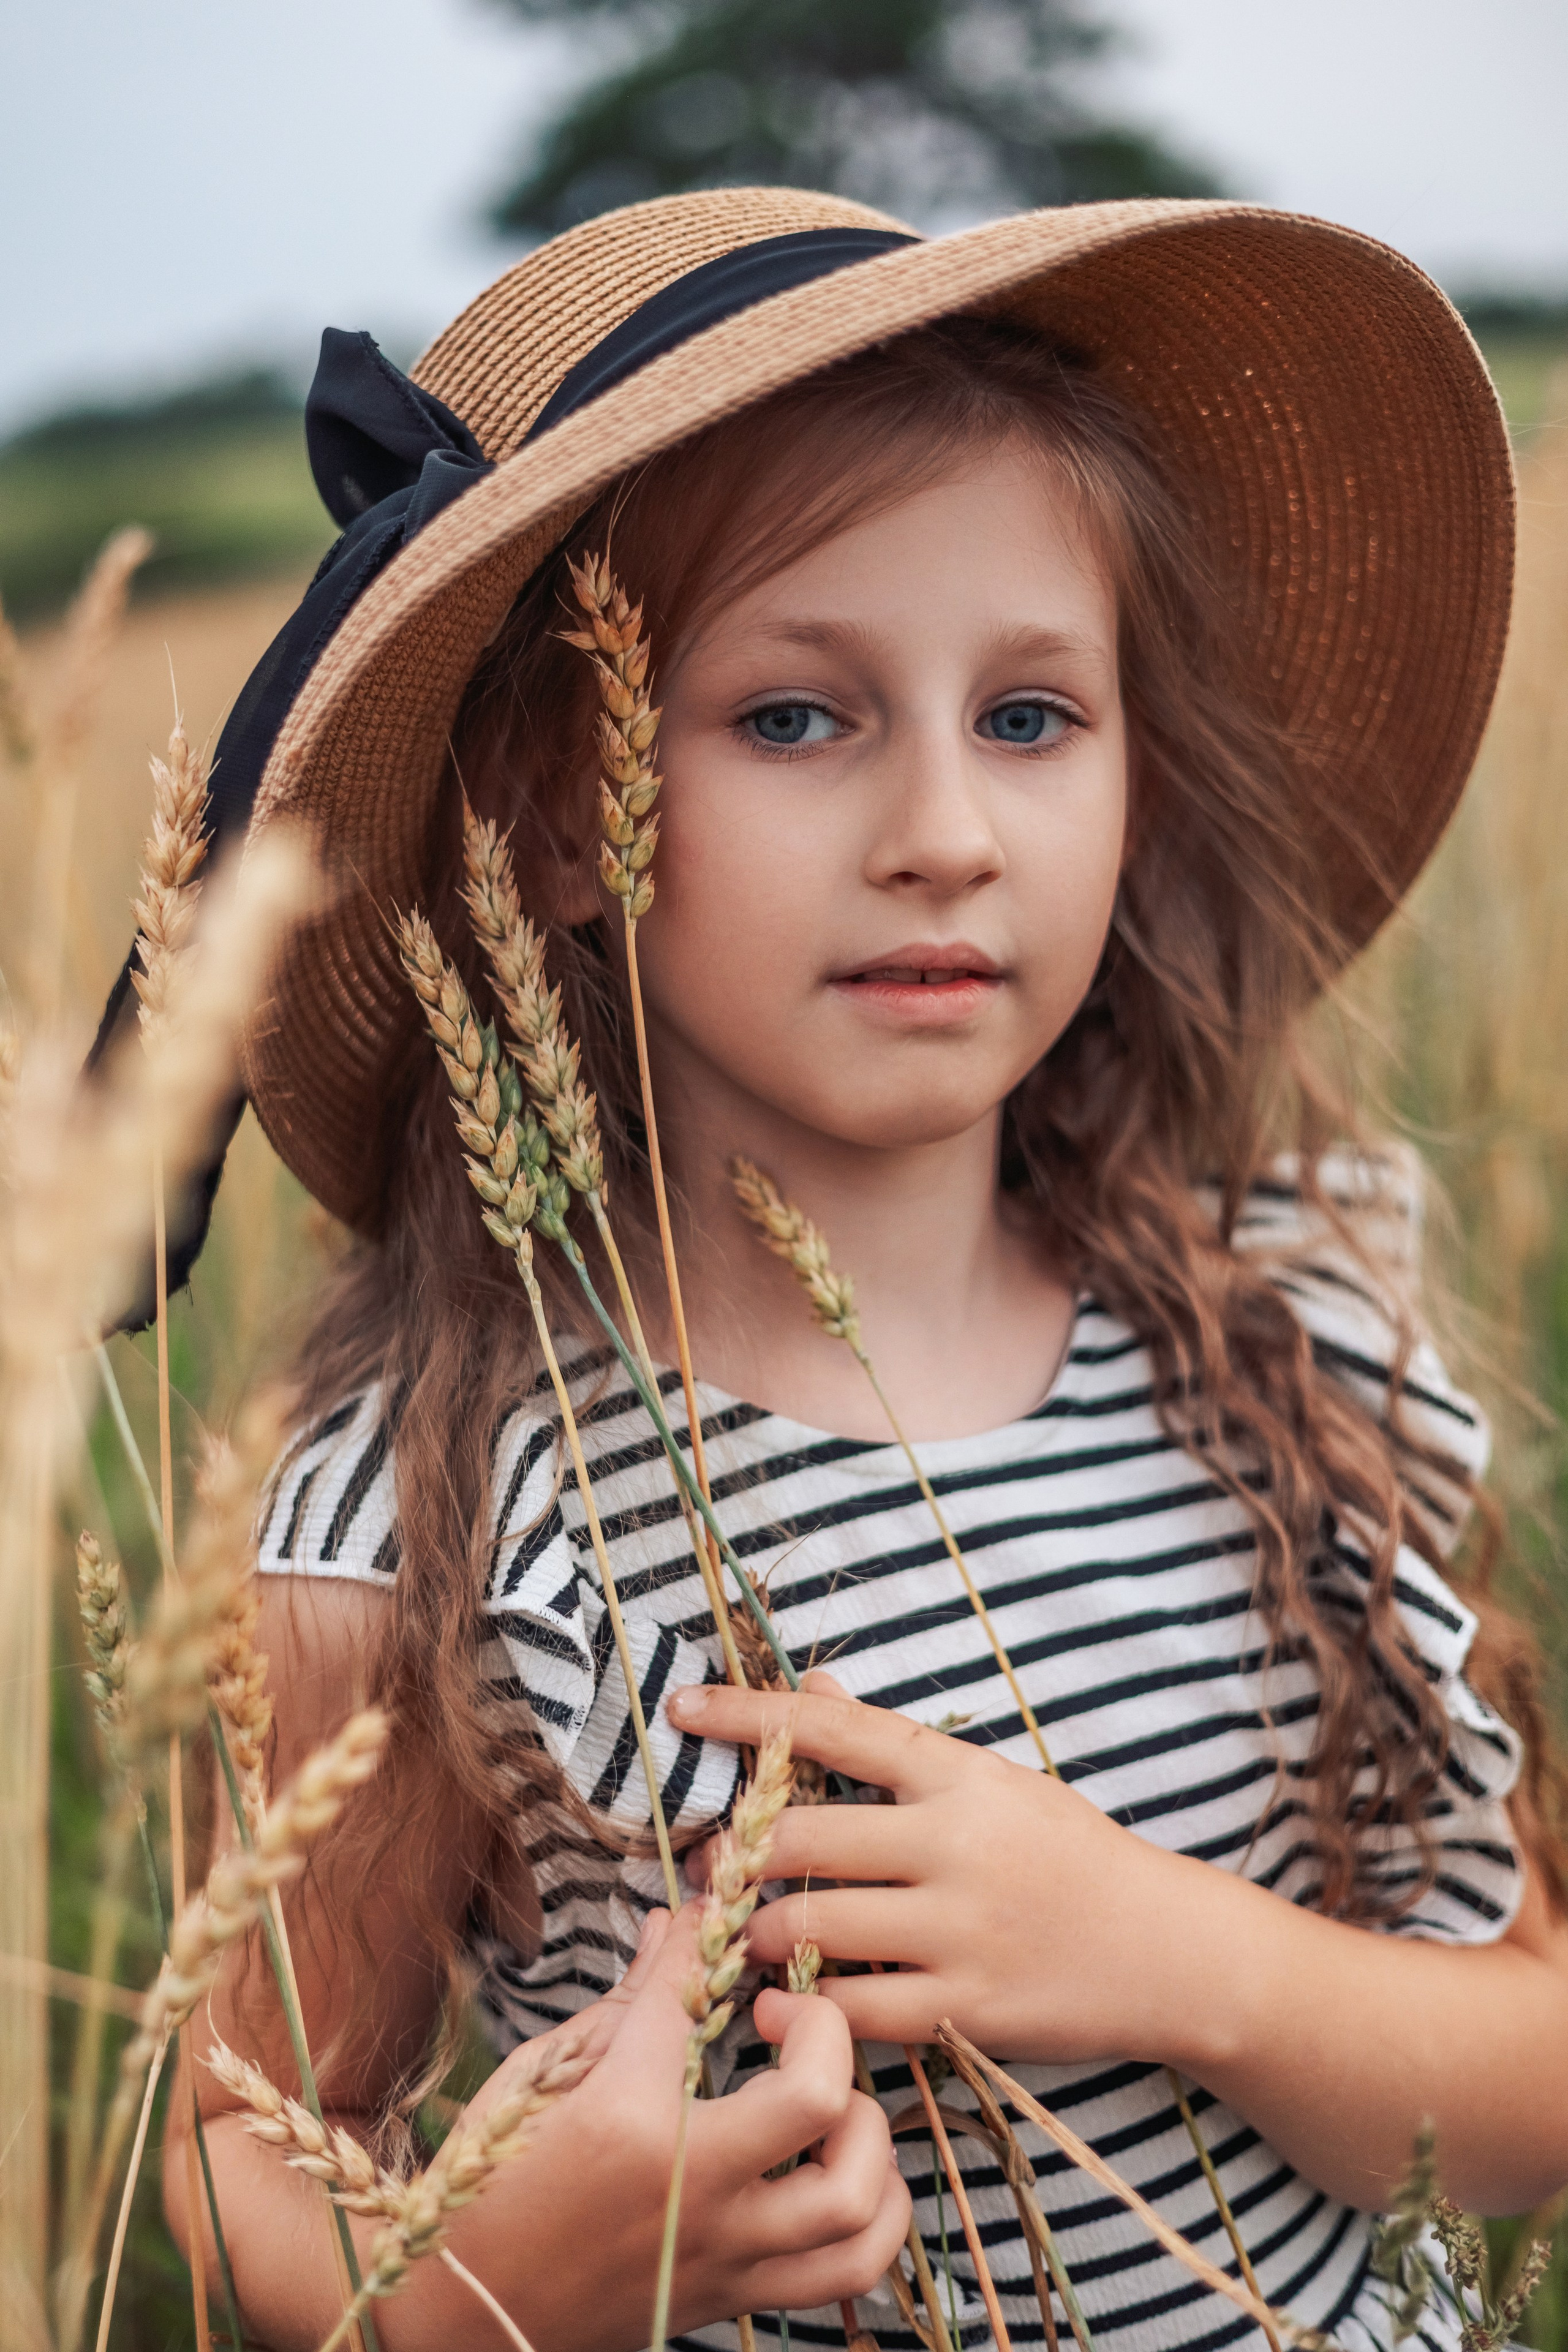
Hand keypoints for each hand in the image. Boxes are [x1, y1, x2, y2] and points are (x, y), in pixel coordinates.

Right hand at [430, 1898, 911, 2351]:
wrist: (463, 2317)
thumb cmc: (489, 2186)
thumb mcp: (540, 2075)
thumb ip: (628, 2000)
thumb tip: (679, 1925)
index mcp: (625, 2119)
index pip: (692, 1994)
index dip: (711, 1928)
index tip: (722, 1903)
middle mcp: (688, 2190)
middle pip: (819, 2100)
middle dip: (826, 2032)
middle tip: (782, 2016)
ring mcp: (720, 2253)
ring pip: (854, 2199)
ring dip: (864, 2130)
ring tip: (830, 2102)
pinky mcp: (733, 2297)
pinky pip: (846, 2272)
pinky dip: (876, 2218)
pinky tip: (847, 2171)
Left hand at [668, 1672, 1247, 2069]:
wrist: (1169, 1950)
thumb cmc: (1069, 1856)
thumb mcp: (996, 1781)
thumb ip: (898, 1746)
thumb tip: (813, 1685)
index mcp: (958, 1776)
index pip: (833, 1728)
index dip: (749, 1715)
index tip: (681, 1707)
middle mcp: (954, 1844)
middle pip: (802, 1837)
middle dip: (738, 1856)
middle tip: (716, 1870)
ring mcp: (960, 1928)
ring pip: (811, 1926)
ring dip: (757, 1934)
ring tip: (749, 1937)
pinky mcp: (967, 2007)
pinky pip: (853, 2009)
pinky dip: (804, 2010)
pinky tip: (785, 2006)